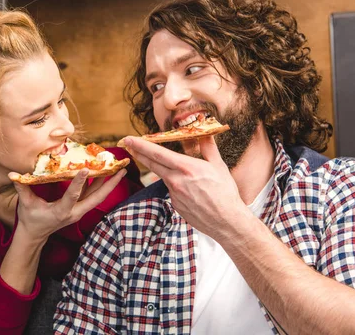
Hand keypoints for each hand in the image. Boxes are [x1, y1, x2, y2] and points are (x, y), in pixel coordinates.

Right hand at [9, 168, 126, 241]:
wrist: (36, 234)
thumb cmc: (31, 219)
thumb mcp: (26, 204)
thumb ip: (22, 188)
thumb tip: (12, 174)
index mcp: (62, 211)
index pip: (72, 196)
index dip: (78, 183)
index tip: (86, 169)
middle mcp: (75, 211)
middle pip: (97, 197)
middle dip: (110, 184)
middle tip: (121, 169)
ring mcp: (79, 210)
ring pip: (98, 196)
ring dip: (109, 183)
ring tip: (120, 168)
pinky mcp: (79, 207)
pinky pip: (92, 194)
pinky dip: (100, 183)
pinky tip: (106, 172)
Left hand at [123, 135, 242, 234]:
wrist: (226, 221)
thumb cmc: (225, 193)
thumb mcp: (218, 166)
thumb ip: (208, 147)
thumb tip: (204, 132)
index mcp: (186, 168)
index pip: (157, 153)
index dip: (140, 145)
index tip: (128, 139)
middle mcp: (176, 181)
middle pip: (152, 164)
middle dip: (138, 152)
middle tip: (127, 144)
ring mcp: (173, 194)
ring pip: (164, 177)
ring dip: (162, 169)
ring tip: (175, 167)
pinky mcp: (175, 205)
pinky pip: (171, 190)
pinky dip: (176, 184)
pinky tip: (190, 189)